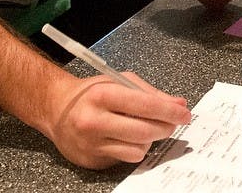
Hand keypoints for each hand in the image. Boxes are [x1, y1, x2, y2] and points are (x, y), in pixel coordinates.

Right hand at [47, 73, 191, 169]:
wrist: (56, 109)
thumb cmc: (91, 93)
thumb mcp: (119, 81)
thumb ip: (150, 93)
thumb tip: (178, 104)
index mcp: (102, 95)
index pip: (145, 105)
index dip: (169, 111)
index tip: (185, 114)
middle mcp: (95, 121)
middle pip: (144, 131)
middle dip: (165, 127)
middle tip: (172, 123)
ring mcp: (92, 143)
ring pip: (138, 149)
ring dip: (150, 139)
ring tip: (145, 128)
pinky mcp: (92, 159)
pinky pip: (126, 158)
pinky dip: (135, 148)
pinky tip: (129, 138)